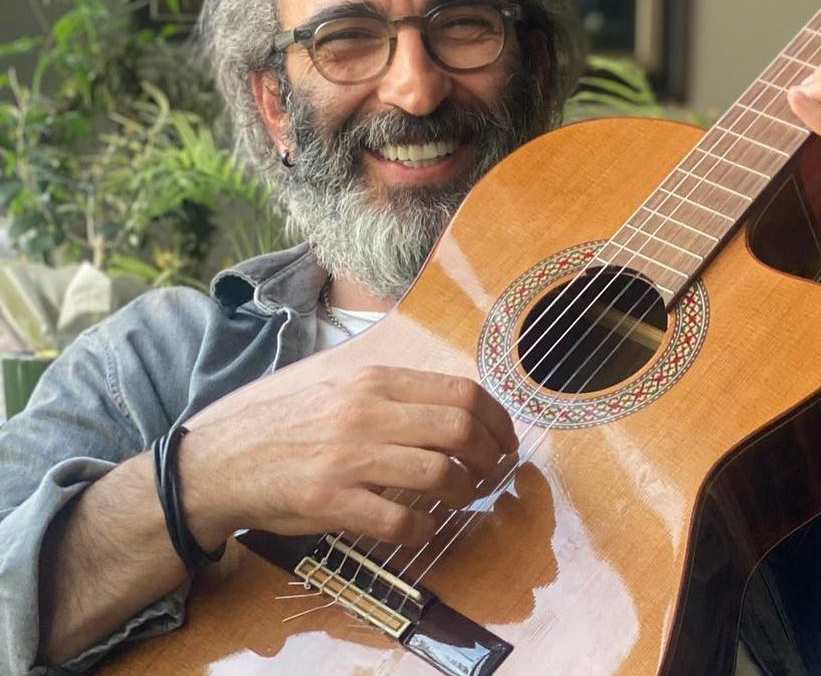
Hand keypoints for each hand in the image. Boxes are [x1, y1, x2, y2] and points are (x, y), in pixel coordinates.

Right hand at [178, 366, 518, 547]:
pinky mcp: (331, 501)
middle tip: (491, 473)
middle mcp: (367, 413)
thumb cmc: (292, 427)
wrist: (223, 461)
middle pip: (460, 429)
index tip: (504, 440)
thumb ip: (397, 395)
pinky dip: (424, 530)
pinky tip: (423, 529)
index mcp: (376, 382)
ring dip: (463, 493)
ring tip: (461, 499)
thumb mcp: (345, 391)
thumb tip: (459, 407)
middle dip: (490, 456)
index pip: (461, 391)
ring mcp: (349, 458)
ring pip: (438, 473)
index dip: (497, 419)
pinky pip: (399, 521)